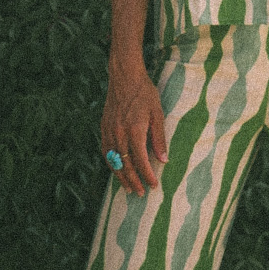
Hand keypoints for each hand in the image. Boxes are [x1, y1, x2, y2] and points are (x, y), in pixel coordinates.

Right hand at [101, 67, 167, 195]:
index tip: (154, 186)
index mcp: (134, 130)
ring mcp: (109, 131)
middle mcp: (119, 133)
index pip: (141, 161)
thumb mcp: (157, 113)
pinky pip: (106, 151)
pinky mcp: (104, 127)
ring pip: (113, 161)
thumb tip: (164, 160)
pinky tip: (117, 170)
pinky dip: (111, 164)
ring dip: (121, 177)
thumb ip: (159, 138)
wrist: (124, 76)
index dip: (147, 175)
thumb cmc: (145, 93)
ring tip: (129, 188)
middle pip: (126, 165)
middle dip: (134, 181)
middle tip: (141, 193)